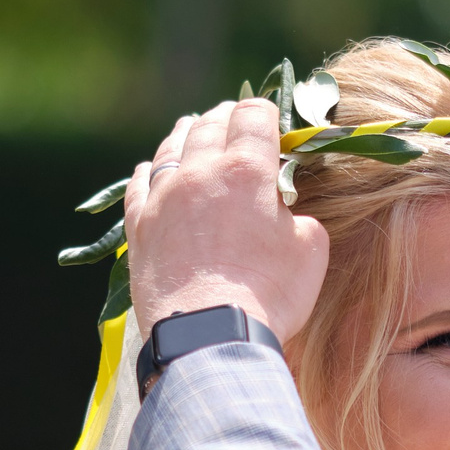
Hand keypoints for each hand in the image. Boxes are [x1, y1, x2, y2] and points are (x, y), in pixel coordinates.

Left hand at [124, 100, 329, 342]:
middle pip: (210, 124)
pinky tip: (153, 170)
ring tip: (193, 129)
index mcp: (247, 169)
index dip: (265, 112)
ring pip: (171, 147)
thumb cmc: (269, 295)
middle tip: (234, 118)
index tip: (272, 121)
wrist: (210, 337)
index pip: (254, 115)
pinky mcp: (138, 227)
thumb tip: (285, 214)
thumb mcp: (310, 251)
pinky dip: (150, 170)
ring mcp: (162, 198)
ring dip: (187, 134)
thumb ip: (300, 219)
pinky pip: (139, 184)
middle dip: (226, 116)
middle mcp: (199, 172)